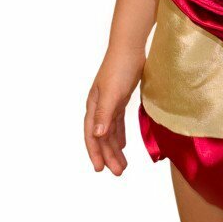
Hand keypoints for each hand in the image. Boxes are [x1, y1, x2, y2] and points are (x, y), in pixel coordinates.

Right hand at [84, 49, 145, 174]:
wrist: (130, 48)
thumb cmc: (120, 68)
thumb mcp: (112, 93)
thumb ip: (105, 114)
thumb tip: (98, 135)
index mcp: (94, 107)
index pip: (92, 135)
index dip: (95, 153)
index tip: (100, 170)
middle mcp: (99, 107)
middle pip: (102, 137)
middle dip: (109, 155)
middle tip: (118, 173)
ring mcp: (109, 103)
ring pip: (110, 132)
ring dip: (115, 148)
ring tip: (123, 165)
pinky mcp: (120, 99)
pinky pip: (117, 123)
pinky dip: (119, 135)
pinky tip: (123, 145)